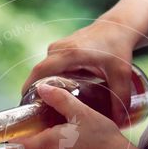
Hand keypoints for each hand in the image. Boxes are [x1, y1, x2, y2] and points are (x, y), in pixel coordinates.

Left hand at [19, 82, 128, 148]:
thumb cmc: (103, 140)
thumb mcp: (82, 113)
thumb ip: (60, 99)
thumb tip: (42, 88)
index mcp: (48, 144)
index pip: (16, 147)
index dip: (11, 138)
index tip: (14, 127)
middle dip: (26, 139)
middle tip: (35, 123)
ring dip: (39, 146)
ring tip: (52, 130)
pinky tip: (66, 143)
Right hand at [21, 17, 136, 125]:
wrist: (117, 26)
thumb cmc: (118, 48)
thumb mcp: (122, 74)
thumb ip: (121, 98)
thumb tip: (118, 121)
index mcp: (72, 54)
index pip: (42, 71)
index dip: (30, 87)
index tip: (26, 105)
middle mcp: (60, 49)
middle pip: (38, 73)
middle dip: (34, 92)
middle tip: (36, 114)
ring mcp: (57, 47)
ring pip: (42, 70)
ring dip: (41, 86)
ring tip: (44, 108)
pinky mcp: (58, 49)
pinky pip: (48, 66)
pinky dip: (47, 79)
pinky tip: (53, 95)